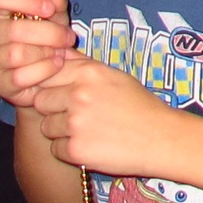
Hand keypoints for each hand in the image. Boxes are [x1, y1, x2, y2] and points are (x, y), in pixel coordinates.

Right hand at [0, 0, 76, 104]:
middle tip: (68, 37)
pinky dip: (44, 70)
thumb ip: (55, 1)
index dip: (27, 0)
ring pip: (17, 54)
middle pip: (14, 29)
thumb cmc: (45, 35)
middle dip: (49, 33)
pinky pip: (20, 77)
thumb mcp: (54, 15)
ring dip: (46, 52)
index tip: (50, 9)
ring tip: (61, 52)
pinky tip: (56, 64)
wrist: (46, 70)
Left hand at [30, 58, 185, 174]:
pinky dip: (69, 150)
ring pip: (46, 127)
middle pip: (40, 101)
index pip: (47, 74)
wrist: (161, 138)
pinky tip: (91, 145)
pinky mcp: (75, 149)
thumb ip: (82, 65)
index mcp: (89, 72)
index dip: (53, 86)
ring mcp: (75, 123)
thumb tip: (56, 53)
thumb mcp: (114, 76)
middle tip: (77, 116)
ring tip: (88, 131)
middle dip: (53, 109)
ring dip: (61, 131)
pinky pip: (55, 148)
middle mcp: (79, 95)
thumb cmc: (139, 106)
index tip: (64, 95)